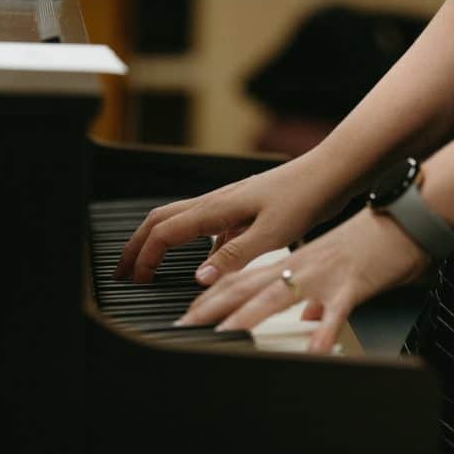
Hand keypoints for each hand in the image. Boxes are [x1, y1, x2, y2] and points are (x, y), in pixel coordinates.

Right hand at [114, 156, 346, 283]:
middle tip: (122, 270)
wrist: (332, 172)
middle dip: (136, 245)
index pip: (164, 233)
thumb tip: (199, 278)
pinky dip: (190, 243)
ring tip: (149, 265)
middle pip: (160, 220)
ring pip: (179, 220)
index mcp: (216, 208)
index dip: (145, 258)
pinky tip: (203, 261)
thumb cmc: (306, 196)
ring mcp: (227, 203)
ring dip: (158, 242)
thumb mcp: (272, 234)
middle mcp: (216, 202)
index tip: (137, 281)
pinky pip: (205, 225)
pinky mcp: (241, 208)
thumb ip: (234, 256)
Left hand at [176, 208, 430, 352]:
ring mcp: (323, 275)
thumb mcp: (335, 271)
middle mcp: (299, 267)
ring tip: (225, 336)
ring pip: (278, 295)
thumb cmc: (372, 245)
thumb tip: (309, 321)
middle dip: (212, 309)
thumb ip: (318, 299)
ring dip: (249, 316)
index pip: (240, 281)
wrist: (405, 218)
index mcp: (292, 264)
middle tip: (185, 328)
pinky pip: (334, 312)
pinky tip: (312, 351)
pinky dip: (322, 332)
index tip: (188, 319)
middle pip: (246, 287)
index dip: (210, 299)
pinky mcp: (352, 285)